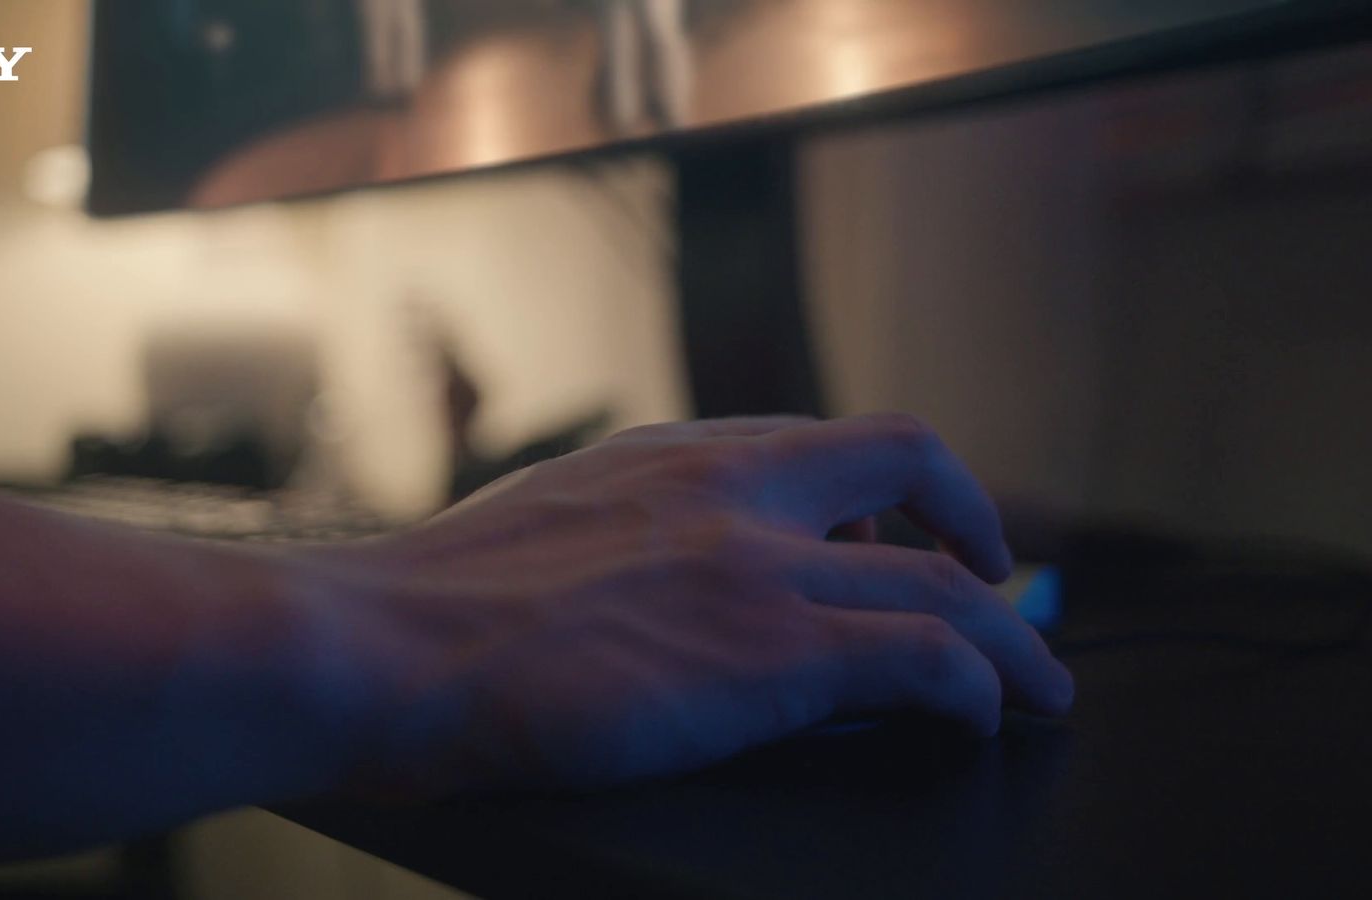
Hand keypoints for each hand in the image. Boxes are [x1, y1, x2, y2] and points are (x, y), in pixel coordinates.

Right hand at [294, 414, 1074, 799]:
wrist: (376, 648)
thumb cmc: (430, 609)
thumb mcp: (548, 527)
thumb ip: (631, 530)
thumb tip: (678, 579)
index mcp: (672, 454)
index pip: (821, 443)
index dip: (887, 487)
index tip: (907, 526)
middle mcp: (727, 485)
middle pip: (909, 462)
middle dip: (977, 519)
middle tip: (1002, 577)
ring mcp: (754, 562)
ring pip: (943, 582)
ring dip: (1011, 639)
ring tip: (1039, 688)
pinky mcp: (766, 648)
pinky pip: (925, 661)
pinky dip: (975, 690)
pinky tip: (979, 722)